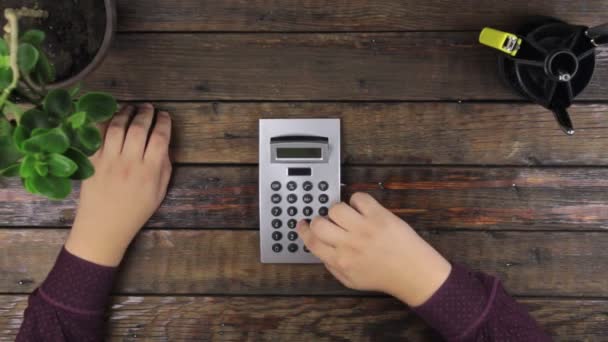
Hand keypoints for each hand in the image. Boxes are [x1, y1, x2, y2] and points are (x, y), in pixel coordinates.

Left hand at [65, 104, 172, 266]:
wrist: (105, 226)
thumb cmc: (136, 211)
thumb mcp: (159, 192)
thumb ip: (164, 167)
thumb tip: (165, 145)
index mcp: (150, 172)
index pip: (160, 138)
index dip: (164, 123)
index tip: (165, 116)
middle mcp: (130, 163)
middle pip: (139, 128)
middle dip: (146, 114)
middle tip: (149, 108)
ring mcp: (109, 161)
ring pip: (117, 127)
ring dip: (126, 113)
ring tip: (131, 108)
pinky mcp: (92, 161)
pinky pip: (96, 136)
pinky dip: (103, 122)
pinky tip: (111, 117)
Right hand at [297, 192, 451, 306]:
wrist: (413, 272)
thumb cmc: (384, 277)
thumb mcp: (351, 281)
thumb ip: (332, 266)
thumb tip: (320, 248)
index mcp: (340, 261)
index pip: (312, 241)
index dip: (303, 230)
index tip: (302, 224)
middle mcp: (349, 244)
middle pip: (319, 223)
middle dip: (319, 220)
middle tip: (327, 221)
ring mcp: (364, 228)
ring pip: (336, 208)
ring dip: (339, 210)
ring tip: (348, 216)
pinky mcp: (379, 215)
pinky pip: (358, 198)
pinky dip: (357, 200)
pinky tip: (362, 209)